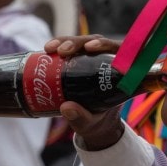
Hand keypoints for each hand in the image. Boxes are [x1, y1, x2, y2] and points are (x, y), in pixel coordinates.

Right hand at [45, 35, 125, 150]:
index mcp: (119, 74)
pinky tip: (47, 49)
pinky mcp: (79, 59)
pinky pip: (70, 48)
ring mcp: (93, 58)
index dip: (106, 45)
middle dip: (79, 43)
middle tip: (63, 51)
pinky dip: (59, 46)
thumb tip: (66, 108)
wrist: (93, 123)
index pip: (117, 51)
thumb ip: (81, 117)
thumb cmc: (97, 122)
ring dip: (66, 42)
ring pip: (82, 43)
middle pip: (96, 42)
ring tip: (50, 48)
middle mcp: (108, 60)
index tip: (90, 48)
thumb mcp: (90, 123)